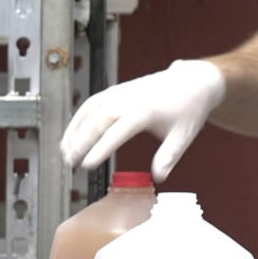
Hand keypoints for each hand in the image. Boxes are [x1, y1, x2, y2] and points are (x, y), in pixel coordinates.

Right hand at [60, 60, 224, 182]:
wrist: (192, 81)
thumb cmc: (188, 108)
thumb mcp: (184, 135)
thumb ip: (169, 156)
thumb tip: (159, 177)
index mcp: (144, 111)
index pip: (116, 132)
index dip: (99, 149)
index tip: (87, 165)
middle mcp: (127, 99)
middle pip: (95, 121)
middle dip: (79, 143)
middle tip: (71, 163)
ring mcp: (118, 93)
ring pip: (87, 111)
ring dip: (73, 132)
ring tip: (65, 152)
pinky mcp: (114, 91)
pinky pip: (89, 104)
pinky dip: (76, 120)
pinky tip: (71, 135)